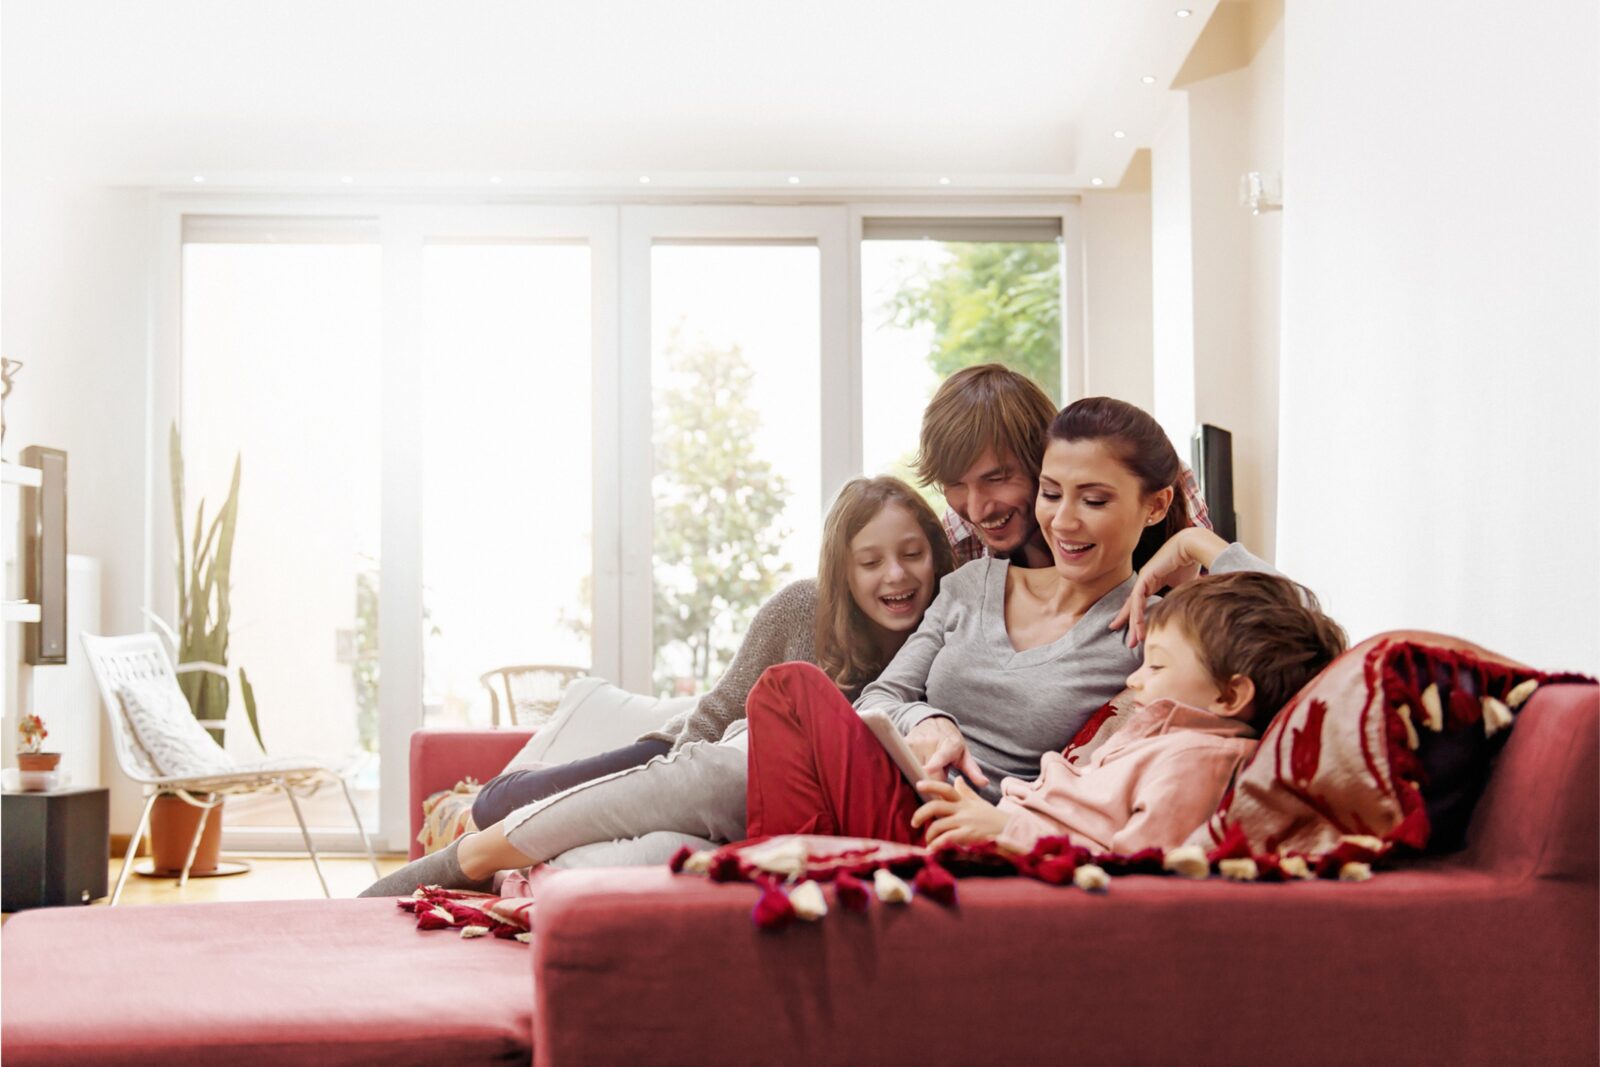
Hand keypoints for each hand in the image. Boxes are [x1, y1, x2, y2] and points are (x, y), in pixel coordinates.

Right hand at [906, 718, 989, 787]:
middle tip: (936, 793)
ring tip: (926, 781)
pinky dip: (907, 771)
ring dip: (918, 778)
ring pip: (913, 767)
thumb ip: (973, 770)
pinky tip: (912, 775)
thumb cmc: (951, 741)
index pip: (941, 756)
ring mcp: (915, 742)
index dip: (934, 763)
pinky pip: (902, 762)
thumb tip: (985, 784)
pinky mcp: (903, 744)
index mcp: (949, 745)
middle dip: (930, 783)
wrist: (933, 721)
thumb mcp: (964, 754)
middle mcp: (930, 741)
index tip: (928, 769)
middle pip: (926, 770)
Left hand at [910, 778, 1008, 848]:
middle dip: (921, 814)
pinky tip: (932, 850)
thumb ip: (966, 791)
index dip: (931, 785)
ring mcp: (965, 822)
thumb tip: (958, 779)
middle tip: (914, 823)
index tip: (918, 784)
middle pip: (935, 806)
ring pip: (938, 825)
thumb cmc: (992, 817)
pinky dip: (936, 845)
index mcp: (964, 800)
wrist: (1010, 831)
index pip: (946, 789)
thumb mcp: (979, 802)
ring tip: (928, 841)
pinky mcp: (968, 834)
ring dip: (929, 835)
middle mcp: (962, 809)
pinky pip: (947, 838)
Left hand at [1109, 527, 1230, 646]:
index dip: (1137, 617)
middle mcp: (1145, 580)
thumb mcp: (1184, 586)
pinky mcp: (1146, 576)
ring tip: (1133, 641)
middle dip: (1131, 625)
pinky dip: (1137, 613)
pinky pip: (1138, 599)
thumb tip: (1186, 613)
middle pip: (1133, 606)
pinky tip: (1137, 626)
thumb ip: (1179, 598)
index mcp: (1153, 582)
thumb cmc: (1191, 563)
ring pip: (1134, 605)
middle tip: (1129, 643)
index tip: (1135, 632)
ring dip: (1134, 624)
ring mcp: (1144, 578)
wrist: (1192, 546)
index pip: (1141, 603)